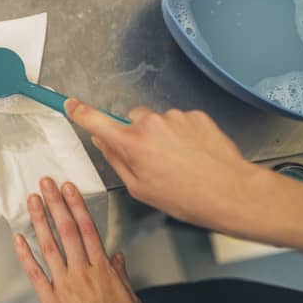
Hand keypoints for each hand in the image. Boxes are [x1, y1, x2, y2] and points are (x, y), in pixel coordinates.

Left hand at [13, 177, 160, 302]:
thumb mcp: (131, 299)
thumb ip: (121, 275)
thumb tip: (118, 256)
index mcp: (103, 269)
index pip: (87, 228)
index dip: (76, 205)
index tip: (68, 188)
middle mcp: (83, 272)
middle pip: (67, 230)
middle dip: (56, 203)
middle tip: (46, 183)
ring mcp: (66, 285)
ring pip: (50, 245)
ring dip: (40, 220)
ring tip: (32, 200)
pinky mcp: (51, 302)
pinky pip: (35, 274)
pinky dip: (26, 255)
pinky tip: (19, 238)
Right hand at [65, 100, 257, 232]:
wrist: (231, 192)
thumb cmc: (188, 197)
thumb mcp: (140, 189)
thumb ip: (115, 160)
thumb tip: (103, 142)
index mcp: (133, 144)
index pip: (96, 121)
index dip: (80, 111)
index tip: (71, 104)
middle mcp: (152, 124)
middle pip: (131, 121)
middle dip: (136, 135)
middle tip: (151, 160)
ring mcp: (175, 117)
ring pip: (156, 122)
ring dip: (161, 136)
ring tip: (179, 162)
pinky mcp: (195, 115)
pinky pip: (178, 121)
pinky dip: (181, 135)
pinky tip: (192, 155)